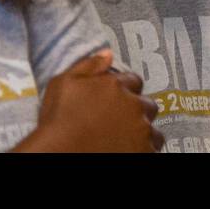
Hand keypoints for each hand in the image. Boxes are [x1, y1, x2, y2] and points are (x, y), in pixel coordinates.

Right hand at [14, 48, 161, 151]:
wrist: (58, 154)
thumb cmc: (57, 124)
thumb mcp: (63, 85)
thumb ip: (88, 66)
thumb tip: (108, 54)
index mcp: (116, 86)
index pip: (133, 81)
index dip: (123, 91)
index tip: (114, 102)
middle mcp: (133, 105)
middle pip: (145, 104)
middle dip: (135, 111)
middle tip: (118, 122)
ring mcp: (141, 130)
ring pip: (151, 128)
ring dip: (141, 131)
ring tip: (123, 139)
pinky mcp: (145, 150)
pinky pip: (152, 147)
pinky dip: (142, 148)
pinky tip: (126, 149)